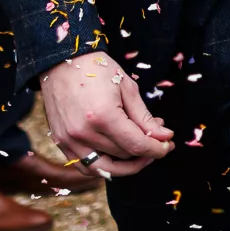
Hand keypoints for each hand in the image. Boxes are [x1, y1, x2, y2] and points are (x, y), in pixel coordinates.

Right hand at [41, 50, 174, 175]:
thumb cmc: (96, 69)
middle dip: (145, 150)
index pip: (136, 145)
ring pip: (105, 168)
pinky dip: (103, 167)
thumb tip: (164, 137)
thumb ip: (145, 117)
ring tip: (140, 153)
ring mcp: (69, 140)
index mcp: (103, 116)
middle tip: (156, 137)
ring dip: (126, 166)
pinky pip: (84, 167)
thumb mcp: (127, 88)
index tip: (168, 145)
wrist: (62, 62)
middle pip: (123, 155)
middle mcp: (84, 133)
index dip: (157, 149)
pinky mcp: (61, 142)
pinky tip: (117, 157)